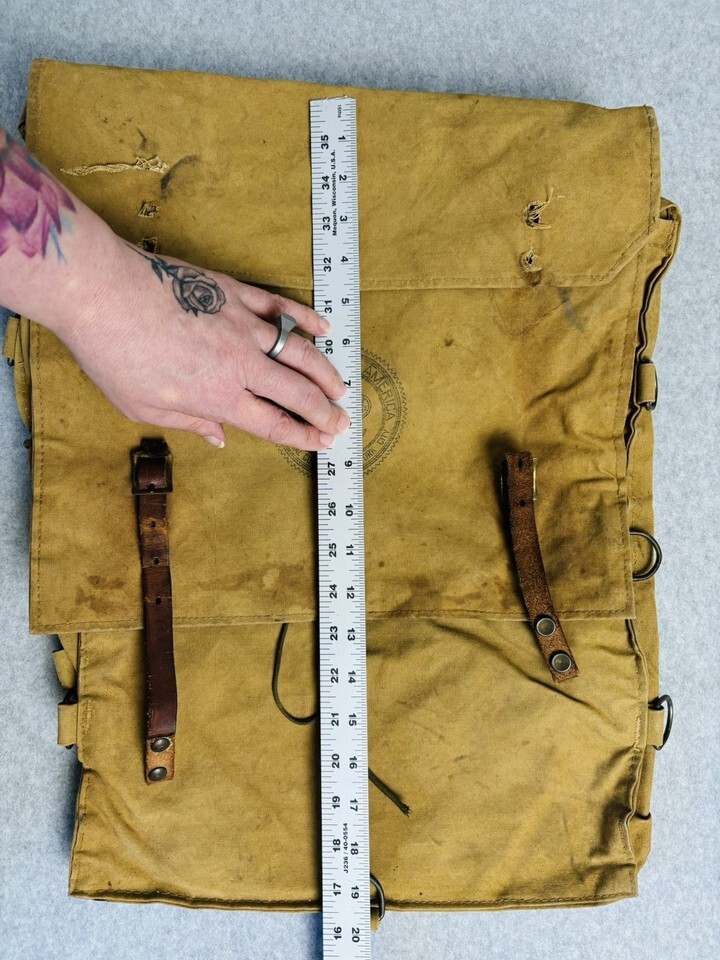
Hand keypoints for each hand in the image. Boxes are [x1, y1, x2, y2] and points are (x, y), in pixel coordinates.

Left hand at [58, 235, 349, 449]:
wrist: (101, 292)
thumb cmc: (114, 353)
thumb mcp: (143, 407)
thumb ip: (190, 422)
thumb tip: (219, 437)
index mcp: (217, 397)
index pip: (273, 423)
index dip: (302, 436)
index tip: (321, 442)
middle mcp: (239, 364)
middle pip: (297, 392)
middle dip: (325, 411)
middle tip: (342, 422)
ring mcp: (242, 325)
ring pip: (300, 352)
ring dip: (326, 372)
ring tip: (342, 387)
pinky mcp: (235, 293)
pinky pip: (281, 307)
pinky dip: (306, 318)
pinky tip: (324, 328)